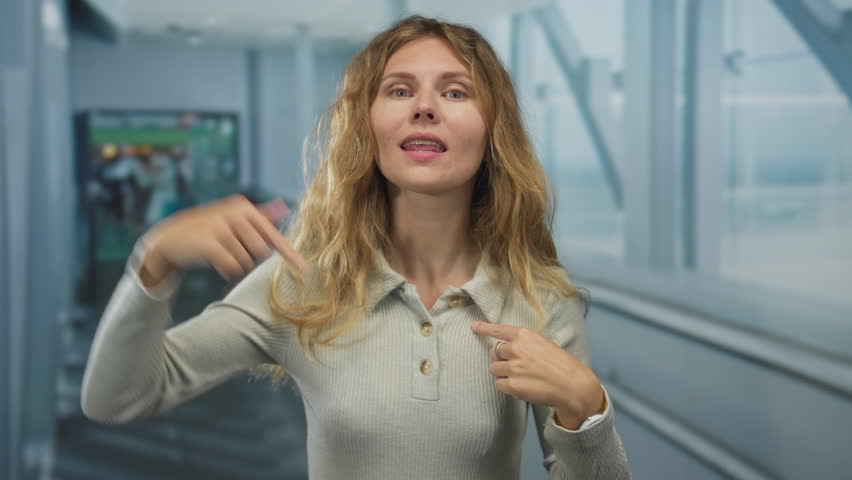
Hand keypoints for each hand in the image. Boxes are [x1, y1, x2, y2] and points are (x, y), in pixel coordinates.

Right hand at [139, 194, 306, 286]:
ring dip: (237, 265)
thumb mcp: (231, 218)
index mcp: (243, 207)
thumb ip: (257, 217)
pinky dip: (228, 271)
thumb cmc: (208, 231)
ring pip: (246, 260)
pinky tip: (218, 266)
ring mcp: (220, 226)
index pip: (271, 233)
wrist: (169, 239)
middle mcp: (234, 213)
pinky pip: (232, 267)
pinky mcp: (208, 242)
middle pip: (261, 250)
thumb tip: (283, 207)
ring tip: (223, 258)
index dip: (287, 252)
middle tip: (234, 254)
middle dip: (250, 258)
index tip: (303, 268)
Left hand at [471, 320, 604, 429]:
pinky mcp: (513, 385)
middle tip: (516, 366)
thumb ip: (525, 345)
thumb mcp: (544, 345)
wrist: (574, 385)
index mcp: (524, 335)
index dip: (484, 328)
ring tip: (521, 377)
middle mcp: (516, 349)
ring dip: (503, 373)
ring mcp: (513, 367)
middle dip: (501, 359)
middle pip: (494, 352)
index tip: (473, 326)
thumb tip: (507, 350)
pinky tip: (521, 387)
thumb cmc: (563, 365)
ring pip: (494, 369)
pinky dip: (507, 387)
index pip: (499, 330)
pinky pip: (499, 385)